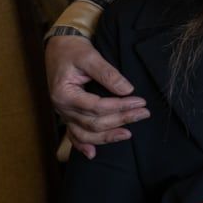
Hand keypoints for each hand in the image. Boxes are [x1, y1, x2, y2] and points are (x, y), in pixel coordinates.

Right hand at [45, 34, 148, 158]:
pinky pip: (73, 134)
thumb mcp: (90, 56)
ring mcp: (63, 113)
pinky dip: (82, 145)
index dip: (120, 106)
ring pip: (84, 133)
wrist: (58, 47)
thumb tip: (127, 90)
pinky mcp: (67, 113)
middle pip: (93, 122)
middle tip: (143, 114)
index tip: (140, 102)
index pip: (96, 106)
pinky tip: (93, 154)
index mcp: (64, 94)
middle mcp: (61, 108)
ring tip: (128, 134)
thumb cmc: (72, 50)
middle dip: (120, 120)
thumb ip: (108, 74)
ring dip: (107, 136)